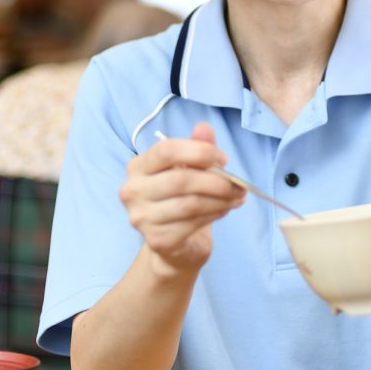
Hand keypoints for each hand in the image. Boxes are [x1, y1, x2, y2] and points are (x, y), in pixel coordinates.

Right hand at [120, 123, 243, 273]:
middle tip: (238, 183)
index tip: (223, 158)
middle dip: (216, 180)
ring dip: (221, 199)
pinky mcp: (157, 240)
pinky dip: (215, 214)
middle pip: (181, 179)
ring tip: (237, 196)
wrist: (174, 242)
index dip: (200, 151)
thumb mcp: (191, 169)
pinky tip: (224, 209)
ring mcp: (141, 217)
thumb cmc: (181, 197)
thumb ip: (197, 147)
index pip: (166, 151)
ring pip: (190, 203)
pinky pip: (193, 223)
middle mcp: (132, 191)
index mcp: (138, 166)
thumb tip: (204, 127)